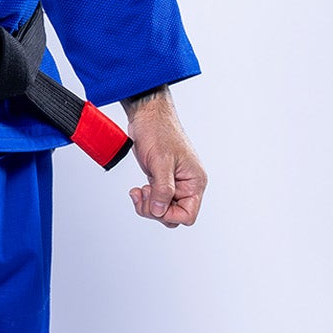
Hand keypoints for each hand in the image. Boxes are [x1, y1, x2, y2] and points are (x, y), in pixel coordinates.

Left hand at [118, 89, 205, 227]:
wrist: (147, 116)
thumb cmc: (158, 131)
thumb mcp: (161, 162)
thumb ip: (163, 189)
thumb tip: (160, 211)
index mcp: (195, 181)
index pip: (188, 215)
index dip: (169, 215)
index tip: (155, 202)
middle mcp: (187, 185)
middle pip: (173, 216)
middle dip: (155, 210)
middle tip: (144, 193)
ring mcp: (174, 184)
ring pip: (162, 210)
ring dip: (148, 205)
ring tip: (139, 191)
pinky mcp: (161, 180)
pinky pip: (155, 200)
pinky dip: (144, 199)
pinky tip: (137, 190)